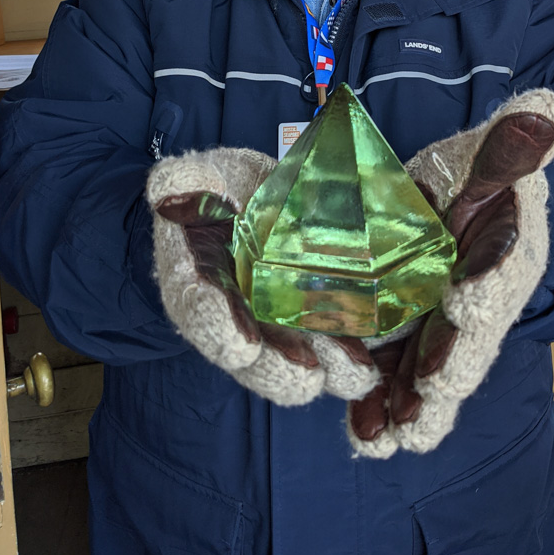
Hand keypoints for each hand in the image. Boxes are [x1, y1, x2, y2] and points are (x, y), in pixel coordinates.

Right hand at [147, 147, 378, 405]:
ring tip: (354, 373)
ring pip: (300, 359)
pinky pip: (338, 341)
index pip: (198, 311)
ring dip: (328, 370)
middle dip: (280, 369)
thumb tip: (169, 192)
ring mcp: (278, 323)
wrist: (246, 196)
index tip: (238, 345)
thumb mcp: (192, 177)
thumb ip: (180, 183)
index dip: (217, 327)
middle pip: (255, 357)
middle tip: (305, 376)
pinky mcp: (317, 316)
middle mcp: (237, 317)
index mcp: (196, 285)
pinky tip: (384, 354)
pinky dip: (360, 351)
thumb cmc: (212, 190)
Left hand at [347, 88, 553, 457]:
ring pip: (428, 369)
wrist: (452, 203)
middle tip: (420, 410)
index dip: (485, 293)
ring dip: (408, 403)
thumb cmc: (475, 180)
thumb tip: (548, 108)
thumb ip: (508, 147)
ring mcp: (442, 325)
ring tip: (381, 437)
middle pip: (465, 343)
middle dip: (444, 375)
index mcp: (505, 258)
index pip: (500, 278)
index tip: (464, 306)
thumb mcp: (484, 159)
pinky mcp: (409, 334)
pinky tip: (360, 429)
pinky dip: (380, 398)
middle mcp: (478, 301)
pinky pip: (396, 369)